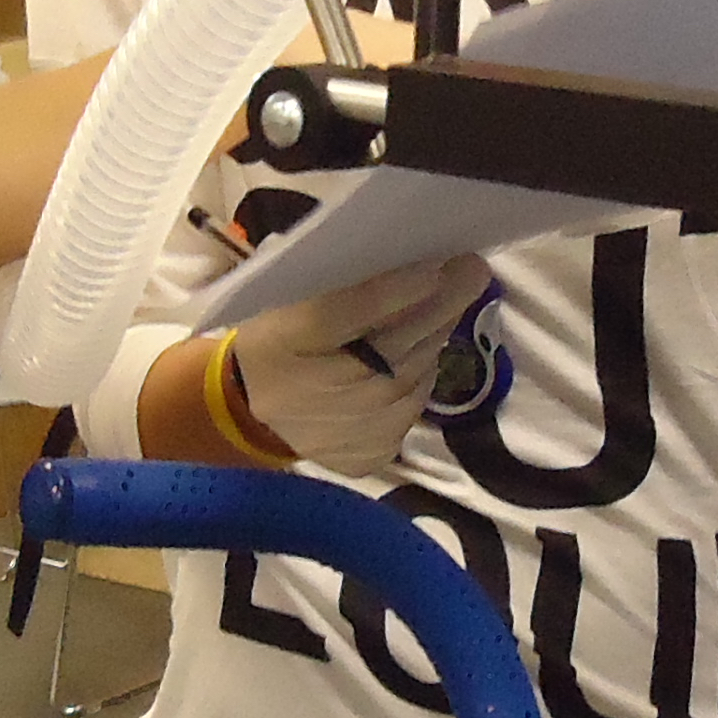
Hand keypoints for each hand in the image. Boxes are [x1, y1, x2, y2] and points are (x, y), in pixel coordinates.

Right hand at [217, 256, 496, 475]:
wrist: (247, 408)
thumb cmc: (278, 337)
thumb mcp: (289, 299)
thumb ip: (339, 284)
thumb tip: (411, 260)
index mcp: (278, 343)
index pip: (336, 318)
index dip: (389, 295)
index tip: (436, 265)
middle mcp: (307, 396)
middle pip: (387, 354)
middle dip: (436, 310)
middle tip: (470, 273)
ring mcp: (337, 434)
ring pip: (408, 385)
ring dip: (433, 344)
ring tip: (442, 313)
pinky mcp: (361, 457)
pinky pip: (408, 416)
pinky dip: (419, 384)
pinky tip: (416, 361)